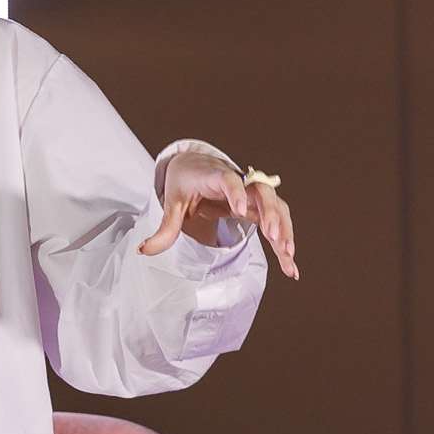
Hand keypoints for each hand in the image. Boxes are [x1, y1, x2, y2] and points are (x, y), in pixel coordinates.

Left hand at [139, 150, 299, 278]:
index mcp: (215, 176)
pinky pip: (277, 222)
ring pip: (276, 208)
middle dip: (270, 214)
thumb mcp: (172, 202)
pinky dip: (285, 242)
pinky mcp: (259, 208)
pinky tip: (291, 267)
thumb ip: (164, 228)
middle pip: (261, 193)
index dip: (237, 192)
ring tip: (288, 256)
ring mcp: (253, 194)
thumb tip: (142, 250)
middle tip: (273, 236)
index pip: (229, 180)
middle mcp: (241, 182)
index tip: (240, 210)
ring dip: (285, 231)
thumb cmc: (184, 182)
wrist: (196, 166)